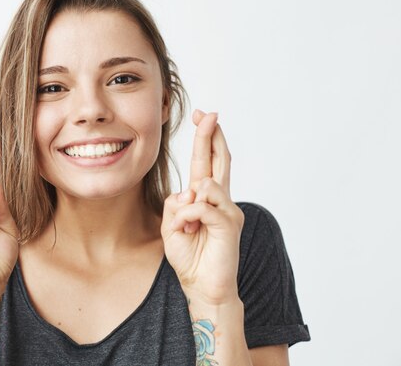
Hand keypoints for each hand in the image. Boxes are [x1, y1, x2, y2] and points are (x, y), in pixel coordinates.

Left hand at [161, 110, 244, 304]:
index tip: (202, 116)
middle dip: (211, 135)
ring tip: (186, 228)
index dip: (205, 138)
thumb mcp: (171, 226)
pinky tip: (188, 232)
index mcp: (206, 198)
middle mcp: (220, 200)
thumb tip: (188, 191)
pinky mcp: (229, 224)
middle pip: (219, 159)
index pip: (207, 161)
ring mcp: (227, 210)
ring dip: (186, 205)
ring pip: (205, 183)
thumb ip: (174, 205)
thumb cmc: (189, 257)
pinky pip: (201, 207)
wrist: (203, 287)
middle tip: (209, 113)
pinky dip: (187, 218)